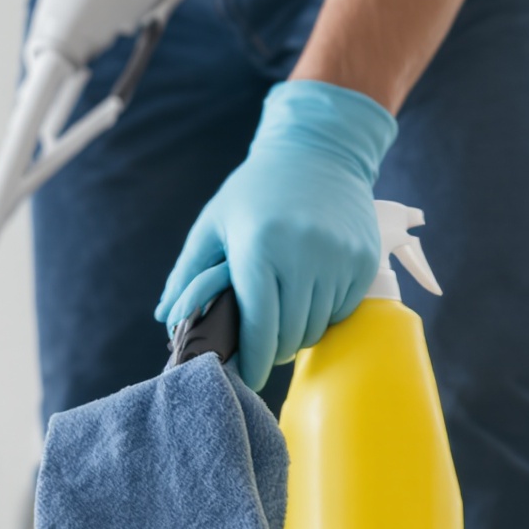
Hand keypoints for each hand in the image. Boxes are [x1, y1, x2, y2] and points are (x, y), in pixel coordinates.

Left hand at [153, 80, 397, 390]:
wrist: (319, 152)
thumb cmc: (256, 191)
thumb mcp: (214, 224)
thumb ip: (188, 273)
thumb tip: (164, 319)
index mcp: (259, 249)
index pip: (258, 326)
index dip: (251, 359)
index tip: (245, 376)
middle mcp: (303, 255)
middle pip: (290, 335)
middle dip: (273, 352)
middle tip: (261, 353)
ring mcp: (339, 258)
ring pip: (317, 326)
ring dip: (298, 334)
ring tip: (283, 322)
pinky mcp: (364, 260)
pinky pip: (342, 309)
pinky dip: (324, 314)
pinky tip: (308, 297)